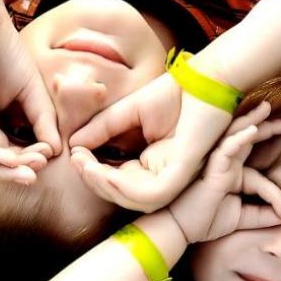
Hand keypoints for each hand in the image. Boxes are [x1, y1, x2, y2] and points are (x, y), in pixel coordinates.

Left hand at [0, 0, 61, 181]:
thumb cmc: (3, 49)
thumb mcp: (31, 90)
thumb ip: (42, 119)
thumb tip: (56, 150)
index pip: (1, 154)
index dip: (24, 161)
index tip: (50, 157)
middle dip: (11, 172)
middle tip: (36, 175)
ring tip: (28, 170)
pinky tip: (10, 157)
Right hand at [68, 73, 234, 210]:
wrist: (206, 81)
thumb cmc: (175, 94)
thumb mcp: (129, 112)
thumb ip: (104, 128)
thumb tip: (74, 144)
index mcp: (153, 165)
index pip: (119, 181)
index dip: (93, 172)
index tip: (75, 153)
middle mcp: (164, 176)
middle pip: (123, 194)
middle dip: (94, 181)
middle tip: (77, 160)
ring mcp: (174, 176)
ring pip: (134, 199)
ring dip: (104, 185)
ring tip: (85, 165)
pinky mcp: (182, 173)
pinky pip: (150, 194)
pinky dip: (122, 186)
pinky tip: (103, 170)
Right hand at [165, 103, 280, 242]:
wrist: (179, 230)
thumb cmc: (205, 221)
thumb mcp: (242, 217)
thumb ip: (263, 214)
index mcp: (232, 172)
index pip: (259, 171)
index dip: (277, 192)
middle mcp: (225, 163)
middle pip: (249, 138)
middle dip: (270, 127)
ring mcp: (217, 162)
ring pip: (236, 135)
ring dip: (252, 120)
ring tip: (268, 108)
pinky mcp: (210, 167)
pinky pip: (226, 149)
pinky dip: (239, 139)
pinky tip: (253, 130)